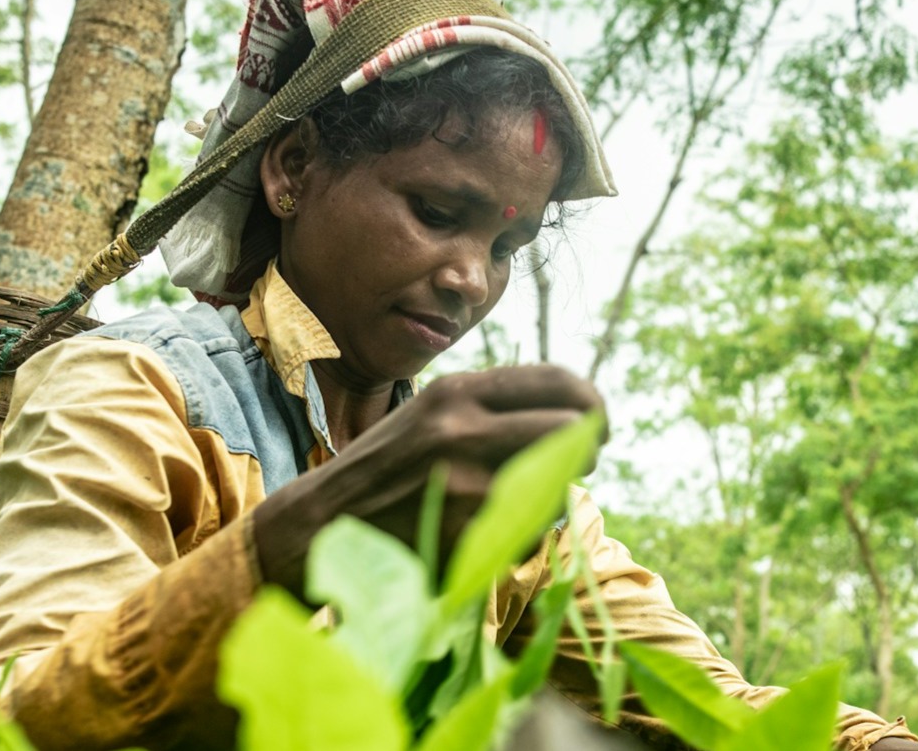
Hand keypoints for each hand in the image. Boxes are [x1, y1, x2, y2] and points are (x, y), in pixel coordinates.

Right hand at [252, 364, 602, 596]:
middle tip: (581, 466)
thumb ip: (491, 408)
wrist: (321, 524)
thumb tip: (571, 413)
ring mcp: (465, 480)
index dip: (590, 403)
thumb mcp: (431, 415)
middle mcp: (463, 427)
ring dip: (554, 498)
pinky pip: (531, 531)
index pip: (556, 380)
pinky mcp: (465, 531)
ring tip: (523, 504)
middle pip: (573, 429)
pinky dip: (525, 536)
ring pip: (558, 483)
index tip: (596, 423)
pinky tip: (492, 536)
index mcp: (458, 391)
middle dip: (586, 451)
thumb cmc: (387, 470)